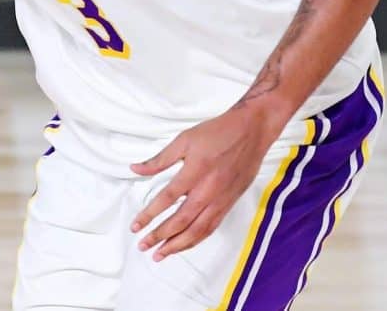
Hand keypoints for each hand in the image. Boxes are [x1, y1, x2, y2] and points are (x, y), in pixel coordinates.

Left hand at [129, 107, 278, 260]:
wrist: (251, 132)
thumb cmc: (217, 133)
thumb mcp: (184, 140)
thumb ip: (159, 160)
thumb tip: (135, 169)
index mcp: (195, 172)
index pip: (167, 200)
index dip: (149, 215)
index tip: (135, 226)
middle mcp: (208, 190)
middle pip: (181, 221)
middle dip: (160, 236)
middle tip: (143, 245)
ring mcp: (221, 200)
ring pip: (198, 230)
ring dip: (177, 245)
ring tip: (160, 254)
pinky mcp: (229, 204)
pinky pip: (211, 227)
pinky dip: (196, 239)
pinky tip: (184, 244)